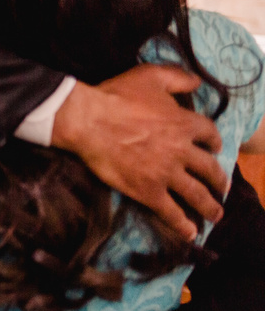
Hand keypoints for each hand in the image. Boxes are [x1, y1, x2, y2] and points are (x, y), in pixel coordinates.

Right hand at [51, 64, 225, 239]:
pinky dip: (182, 224)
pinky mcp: (148, 191)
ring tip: (216, 215)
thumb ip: (178, 78)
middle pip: (209, 169)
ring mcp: (167, 174)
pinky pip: (171, 211)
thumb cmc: (117, 96)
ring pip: (196, 194)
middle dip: (218, 180)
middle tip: (221, 188)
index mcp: (185, 123)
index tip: (214, 149)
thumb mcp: (150, 76)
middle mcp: (183, 151)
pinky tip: (191, 233)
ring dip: (209, 206)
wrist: (89, 121)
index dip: (214, 142)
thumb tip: (198, 82)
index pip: (210, 134)